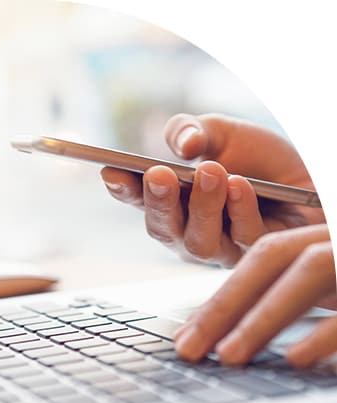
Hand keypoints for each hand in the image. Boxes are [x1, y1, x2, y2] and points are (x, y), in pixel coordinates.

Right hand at [101, 113, 324, 266]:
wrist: (309, 175)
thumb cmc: (259, 159)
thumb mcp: (222, 133)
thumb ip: (193, 131)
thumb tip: (185, 145)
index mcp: (174, 202)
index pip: (141, 200)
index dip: (124, 190)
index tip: (110, 171)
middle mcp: (190, 230)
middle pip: (164, 229)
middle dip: (158, 203)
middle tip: (158, 175)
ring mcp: (221, 247)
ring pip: (200, 242)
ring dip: (202, 207)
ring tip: (211, 173)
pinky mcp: (255, 254)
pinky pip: (243, 238)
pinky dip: (240, 211)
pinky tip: (240, 187)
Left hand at [173, 224, 336, 367]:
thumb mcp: (331, 284)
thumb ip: (292, 295)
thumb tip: (226, 332)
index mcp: (322, 237)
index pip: (263, 258)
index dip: (222, 296)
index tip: (187, 335)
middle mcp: (335, 236)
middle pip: (272, 258)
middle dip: (225, 305)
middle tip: (187, 349)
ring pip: (310, 270)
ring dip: (263, 316)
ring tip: (226, 355)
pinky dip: (324, 333)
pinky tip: (295, 358)